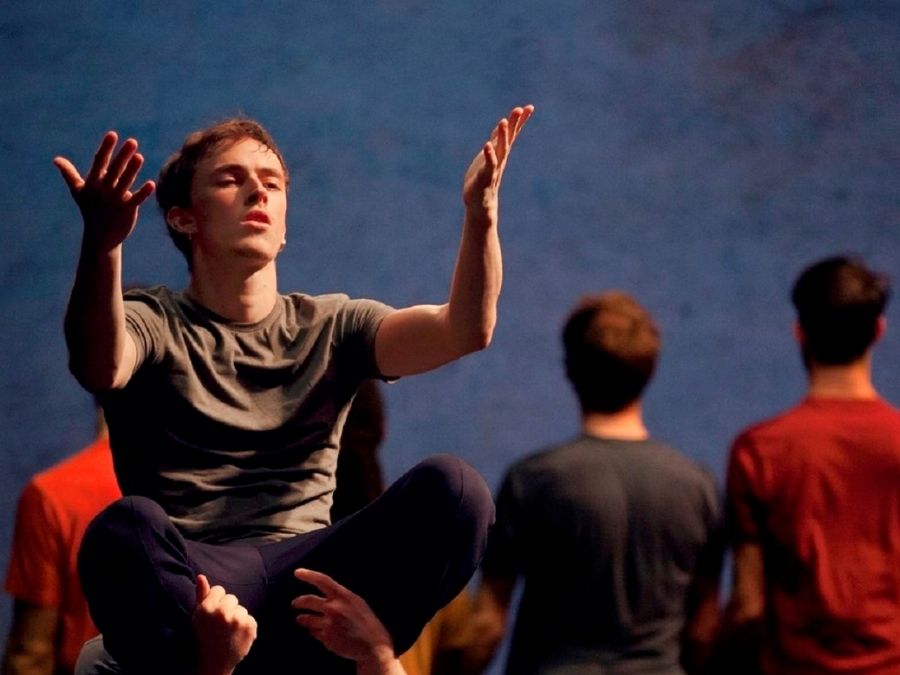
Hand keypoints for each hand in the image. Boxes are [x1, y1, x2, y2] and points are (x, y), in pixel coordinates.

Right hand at [54, 131, 154, 251]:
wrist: (100, 236)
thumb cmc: (90, 210)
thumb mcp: (78, 191)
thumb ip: (69, 174)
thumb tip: (56, 160)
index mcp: (93, 183)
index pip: (100, 162)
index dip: (107, 148)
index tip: (113, 134)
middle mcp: (104, 190)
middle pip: (114, 169)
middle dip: (122, 155)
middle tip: (133, 141)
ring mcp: (115, 200)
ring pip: (125, 182)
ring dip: (132, 170)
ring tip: (140, 156)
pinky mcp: (127, 210)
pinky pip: (136, 199)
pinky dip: (143, 193)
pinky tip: (152, 184)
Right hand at [192, 574, 257, 674]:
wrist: (215, 663)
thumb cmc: (204, 638)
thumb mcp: (198, 617)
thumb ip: (201, 595)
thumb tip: (201, 576)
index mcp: (208, 608)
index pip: (219, 590)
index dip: (216, 601)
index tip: (214, 613)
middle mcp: (223, 612)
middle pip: (232, 598)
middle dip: (227, 608)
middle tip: (221, 624)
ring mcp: (238, 619)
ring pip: (241, 609)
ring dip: (237, 617)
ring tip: (229, 631)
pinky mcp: (250, 626)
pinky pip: (250, 618)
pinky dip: (246, 626)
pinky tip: (237, 635)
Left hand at [292, 568, 396, 670]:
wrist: (373, 645)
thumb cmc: (366, 622)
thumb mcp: (356, 603)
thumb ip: (341, 598)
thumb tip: (327, 595)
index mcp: (344, 596)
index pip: (322, 580)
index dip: (308, 575)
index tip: (297, 572)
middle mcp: (334, 608)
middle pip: (308, 600)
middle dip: (298, 602)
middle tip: (294, 603)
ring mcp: (329, 624)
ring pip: (307, 619)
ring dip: (303, 619)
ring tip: (301, 619)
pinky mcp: (326, 639)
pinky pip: (314, 633)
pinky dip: (315, 632)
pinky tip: (319, 632)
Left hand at [462, 105, 533, 214]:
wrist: (480, 203)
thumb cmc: (483, 179)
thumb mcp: (489, 155)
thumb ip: (496, 141)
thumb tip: (502, 126)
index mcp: (501, 152)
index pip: (512, 134)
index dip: (520, 121)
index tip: (529, 107)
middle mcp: (500, 158)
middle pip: (508, 138)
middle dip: (514, 124)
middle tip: (519, 109)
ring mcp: (494, 167)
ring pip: (500, 149)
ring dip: (502, 136)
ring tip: (503, 121)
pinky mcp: (485, 177)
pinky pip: (489, 164)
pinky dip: (489, 154)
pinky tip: (487, 145)